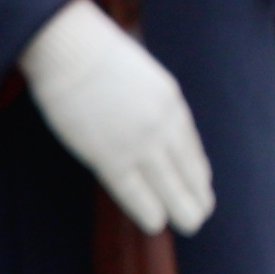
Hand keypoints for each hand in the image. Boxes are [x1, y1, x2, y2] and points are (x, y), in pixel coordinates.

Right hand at [20, 0, 213, 234]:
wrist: (71, 48)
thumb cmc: (97, 56)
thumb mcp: (143, 76)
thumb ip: (152, 103)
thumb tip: (153, 124)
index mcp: (171, 103)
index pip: (190, 146)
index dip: (197, 170)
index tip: (203, 185)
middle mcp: (162, 125)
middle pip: (186, 169)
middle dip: (196, 195)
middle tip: (201, 214)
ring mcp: (137, 142)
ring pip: (167, 184)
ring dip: (181, 207)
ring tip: (191, 224)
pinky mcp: (108, 155)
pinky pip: (133, 190)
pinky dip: (146, 208)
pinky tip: (156, 223)